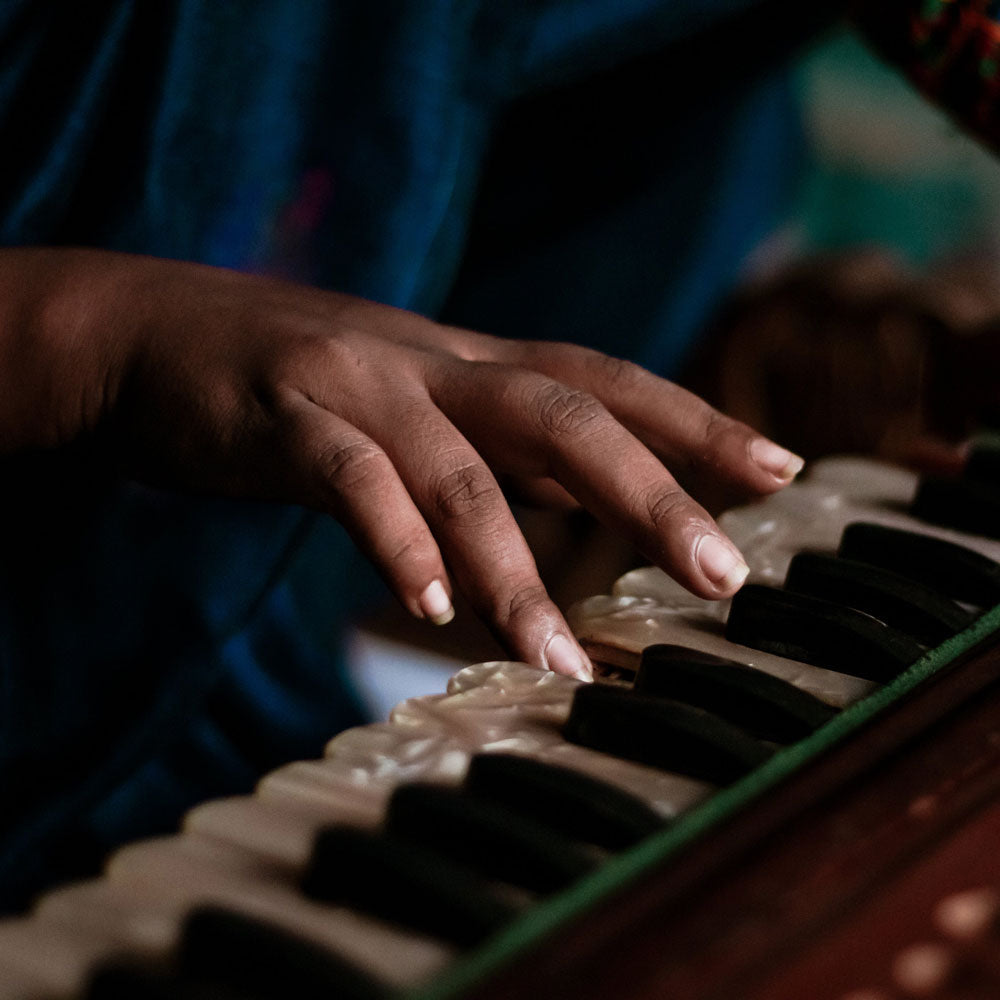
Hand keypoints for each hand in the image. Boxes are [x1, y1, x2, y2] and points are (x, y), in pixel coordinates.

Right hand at [0, 248, 802, 679]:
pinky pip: (349, 480)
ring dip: (518, 570)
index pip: (604, 383)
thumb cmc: (303, 385)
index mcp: (472, 365)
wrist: (154, 332)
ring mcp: (359, 387)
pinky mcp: (280, 418)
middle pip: (565, 416)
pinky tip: (427, 607)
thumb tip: (587, 504)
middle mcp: (432, 367)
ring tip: (562, 659)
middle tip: (725, 575)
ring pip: (462, 472)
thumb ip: (497, 450)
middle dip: (652, 492)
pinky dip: (394, 541)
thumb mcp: (417, 408)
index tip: (781, 467)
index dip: (694, 420)